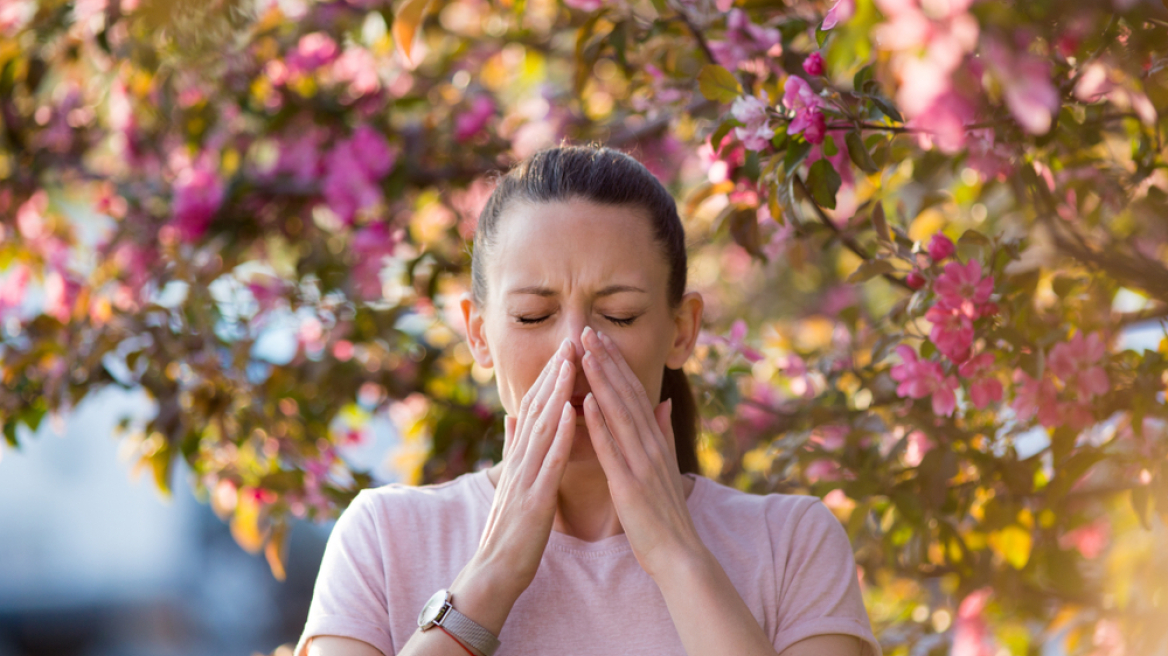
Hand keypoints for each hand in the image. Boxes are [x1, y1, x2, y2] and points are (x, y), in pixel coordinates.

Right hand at [446, 338, 577, 628]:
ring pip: (542, 427)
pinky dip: (560, 434)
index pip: (536, 409)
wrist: (494, 571)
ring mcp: (525, 478)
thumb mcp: (512, 481)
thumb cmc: (510, 530)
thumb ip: (513, 447)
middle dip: (554, 374)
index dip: (550, 378)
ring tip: (571, 363)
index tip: (566, 349)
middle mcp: (520, 461)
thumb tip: (512, 415)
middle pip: (538, 410)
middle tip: (570, 340)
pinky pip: (549, 461)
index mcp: (520, 457)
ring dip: (557, 393)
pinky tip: (571, 411)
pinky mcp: (534, 499)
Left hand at [578, 325, 705, 578]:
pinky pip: (612, 448)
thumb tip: (661, 402)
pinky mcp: (629, 484)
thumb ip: (662, 432)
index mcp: (655, 440)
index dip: (616, 363)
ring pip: (619, 413)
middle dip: (606, 360)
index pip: (633, 393)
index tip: (599, 337)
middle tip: (587, 331)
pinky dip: (599, 423)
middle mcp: (650, 445)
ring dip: (601, 381)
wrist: (678, 553)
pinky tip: (585, 401)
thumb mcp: (665, 466)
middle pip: (626, 394)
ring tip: (585, 352)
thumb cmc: (665, 513)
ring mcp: (641, 463)